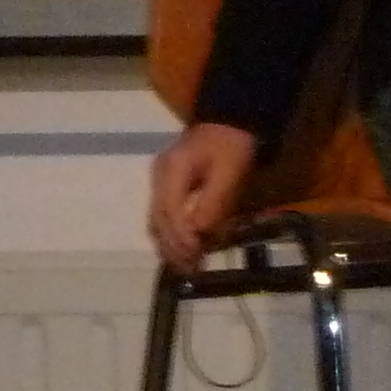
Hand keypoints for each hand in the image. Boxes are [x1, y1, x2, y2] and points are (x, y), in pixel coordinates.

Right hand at [147, 122, 259, 268]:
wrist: (230, 119)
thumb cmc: (233, 145)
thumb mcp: (230, 173)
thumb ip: (214, 203)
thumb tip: (199, 236)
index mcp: (172, 169)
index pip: (169, 212)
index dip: (180, 238)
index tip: (195, 258)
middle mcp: (159, 176)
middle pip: (158, 220)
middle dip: (173, 248)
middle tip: (191, 271)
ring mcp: (159, 180)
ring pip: (157, 221)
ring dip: (170, 245)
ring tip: (188, 266)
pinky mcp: (166, 185)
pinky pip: (163, 215)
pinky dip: (172, 234)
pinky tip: (185, 249)